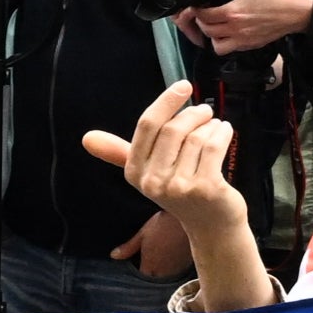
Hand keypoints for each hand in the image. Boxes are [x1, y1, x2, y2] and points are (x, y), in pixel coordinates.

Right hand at [83, 79, 248, 238]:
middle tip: (205, 112)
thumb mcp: (147, 173)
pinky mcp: (206, 189)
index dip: (166, 102)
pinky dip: (222, 133)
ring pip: (196, 136)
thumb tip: (87, 138)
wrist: (211, 227)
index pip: (147, 125)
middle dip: (193, 114)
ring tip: (215, 127)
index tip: (183, 86)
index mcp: (135, 172)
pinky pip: (214, 146)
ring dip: (211, 125)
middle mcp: (153, 182)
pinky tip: (224, 132)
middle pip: (172, 129)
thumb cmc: (181, 193)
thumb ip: (121, 152)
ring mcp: (180, 187)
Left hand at [183, 0, 312, 51]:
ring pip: (216, 46)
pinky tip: (229, 30)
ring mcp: (243, 40)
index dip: (197, 10)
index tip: (198, 4)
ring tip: (215, 24)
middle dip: (201, 22)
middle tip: (204, 13)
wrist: (297, 11)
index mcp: (233, 12)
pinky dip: (225, 42)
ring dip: (212, 36)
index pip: (204, 16)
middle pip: (206, 31)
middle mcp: (236, 29)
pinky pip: (230, 50)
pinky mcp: (251, 45)